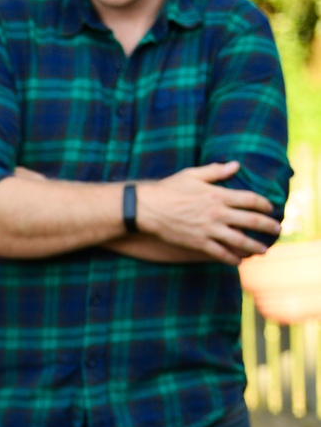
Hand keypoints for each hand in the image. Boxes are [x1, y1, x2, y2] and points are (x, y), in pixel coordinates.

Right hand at [136, 162, 279, 263]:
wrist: (148, 209)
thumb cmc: (169, 189)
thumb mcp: (193, 174)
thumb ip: (216, 171)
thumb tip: (235, 165)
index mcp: (218, 195)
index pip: (250, 199)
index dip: (264, 204)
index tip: (270, 208)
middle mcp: (217, 213)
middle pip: (251, 221)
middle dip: (268, 226)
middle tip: (278, 230)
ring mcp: (209, 230)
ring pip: (239, 240)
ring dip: (254, 246)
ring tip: (263, 250)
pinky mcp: (198, 243)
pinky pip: (220, 253)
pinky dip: (231, 258)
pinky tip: (238, 261)